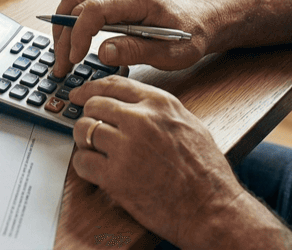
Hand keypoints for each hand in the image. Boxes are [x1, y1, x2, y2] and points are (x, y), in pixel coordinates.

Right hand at [51, 0, 214, 77]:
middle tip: (61, 64)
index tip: (75, 59)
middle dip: (64, 36)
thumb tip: (102, 52)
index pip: (94, 9)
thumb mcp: (168, 52)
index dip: (79, 35)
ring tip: (62, 54)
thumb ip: (135, 51)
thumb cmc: (190, 36)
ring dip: (63, 26)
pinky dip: (71, 20)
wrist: (202, 20)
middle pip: (76, 2)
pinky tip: (72, 42)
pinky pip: (82, 0)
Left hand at [69, 76, 245, 246]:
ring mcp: (127, 147)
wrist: (211, 208)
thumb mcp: (188, 124)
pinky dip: (84, 165)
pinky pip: (82, 161)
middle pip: (94, 105)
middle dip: (89, 116)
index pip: (114, 84)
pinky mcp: (115, 177)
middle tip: (90, 130)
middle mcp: (141, 120)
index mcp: (160, 104)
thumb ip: (158, 110)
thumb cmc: (205, 172)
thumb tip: (132, 105)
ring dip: (85, 141)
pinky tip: (96, 171)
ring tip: (95, 151)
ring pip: (84, 130)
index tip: (80, 94)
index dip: (91, 89)